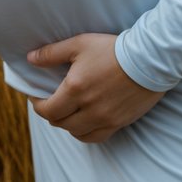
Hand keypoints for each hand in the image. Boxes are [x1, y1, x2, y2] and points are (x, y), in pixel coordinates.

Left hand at [26, 34, 164, 141]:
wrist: (150, 59)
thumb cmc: (114, 48)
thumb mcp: (80, 43)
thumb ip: (52, 53)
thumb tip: (30, 59)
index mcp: (75, 89)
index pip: (47, 110)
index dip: (37, 105)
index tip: (37, 96)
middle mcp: (88, 108)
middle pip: (59, 123)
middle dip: (52, 113)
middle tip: (52, 101)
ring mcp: (104, 119)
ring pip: (76, 132)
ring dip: (68, 123)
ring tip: (69, 111)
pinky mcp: (118, 123)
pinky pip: (95, 137)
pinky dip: (85, 132)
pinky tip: (85, 121)